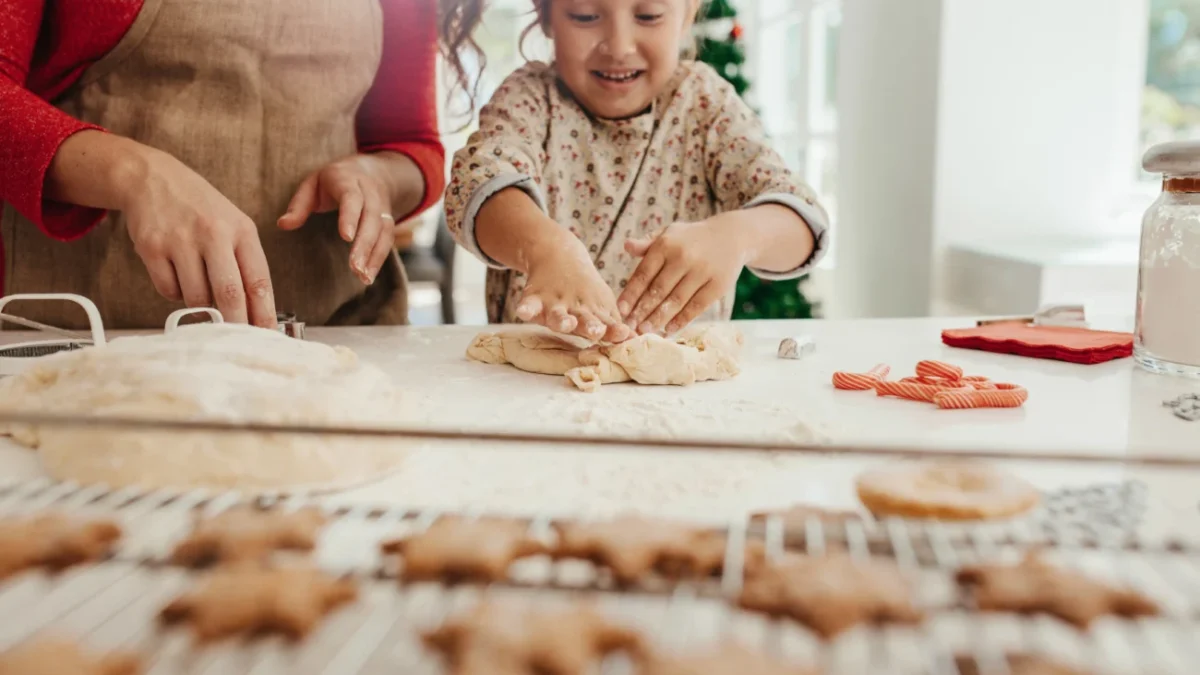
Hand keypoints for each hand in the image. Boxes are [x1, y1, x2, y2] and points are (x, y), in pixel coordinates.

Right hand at [121, 148, 275, 326]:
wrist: (152, 178)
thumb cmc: (201, 209)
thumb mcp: (234, 226)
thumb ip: (245, 264)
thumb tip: (255, 313)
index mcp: (241, 230)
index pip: (259, 281)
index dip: (264, 314)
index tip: (267, 336)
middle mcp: (213, 234)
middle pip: (229, 294)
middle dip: (235, 324)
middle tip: (237, 342)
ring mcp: (180, 240)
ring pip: (196, 297)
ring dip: (201, 306)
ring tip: (200, 288)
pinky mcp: (151, 247)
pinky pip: (168, 290)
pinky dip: (175, 293)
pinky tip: (177, 274)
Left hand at [277, 154, 397, 284]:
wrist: (374, 171)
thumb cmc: (335, 180)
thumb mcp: (313, 184)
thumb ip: (299, 205)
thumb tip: (282, 225)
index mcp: (348, 180)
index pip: (352, 199)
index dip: (350, 217)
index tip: (346, 237)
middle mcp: (370, 193)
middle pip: (370, 219)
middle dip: (364, 244)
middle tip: (355, 268)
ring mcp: (382, 207)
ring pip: (383, 231)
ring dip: (374, 256)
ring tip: (363, 278)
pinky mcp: (388, 221)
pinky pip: (388, 240)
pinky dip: (379, 259)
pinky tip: (368, 276)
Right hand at [518, 236, 633, 341]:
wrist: (560, 256)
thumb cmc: (586, 291)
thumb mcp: (603, 305)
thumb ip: (615, 326)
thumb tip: (636, 340)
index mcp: (595, 314)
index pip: (607, 325)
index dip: (614, 331)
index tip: (623, 335)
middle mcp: (576, 310)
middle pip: (584, 321)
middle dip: (591, 327)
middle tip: (596, 332)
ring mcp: (555, 304)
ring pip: (558, 316)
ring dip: (562, 320)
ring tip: (564, 324)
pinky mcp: (535, 299)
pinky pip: (528, 305)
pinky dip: (525, 309)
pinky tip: (523, 312)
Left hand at [617, 217, 747, 334]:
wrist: (732, 236)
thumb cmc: (691, 239)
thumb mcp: (669, 234)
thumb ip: (647, 244)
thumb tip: (627, 246)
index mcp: (666, 244)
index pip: (643, 274)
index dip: (630, 294)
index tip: (619, 311)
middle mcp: (683, 257)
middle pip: (658, 290)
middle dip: (641, 311)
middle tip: (629, 327)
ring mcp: (702, 271)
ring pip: (675, 301)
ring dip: (658, 318)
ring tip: (645, 331)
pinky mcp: (717, 285)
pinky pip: (696, 306)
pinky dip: (681, 320)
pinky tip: (669, 329)